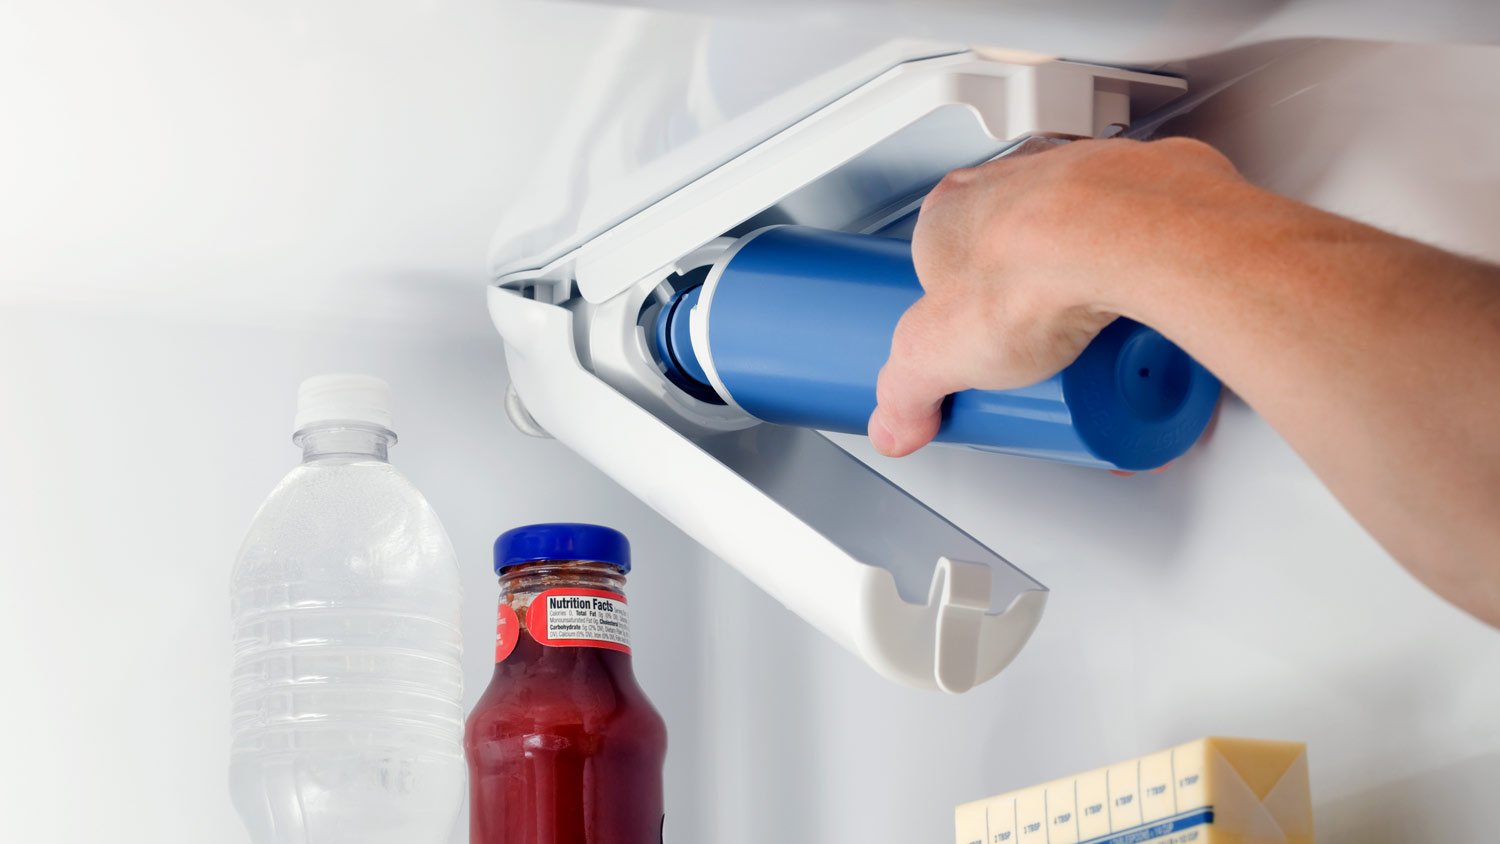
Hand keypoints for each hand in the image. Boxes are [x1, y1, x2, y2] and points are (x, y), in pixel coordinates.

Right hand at [867, 137, 1244, 456]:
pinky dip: (1132, 271)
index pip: (934, 264)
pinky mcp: (1141, 189)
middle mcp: (1012, 181)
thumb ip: (905, 393)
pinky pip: (1132, 235)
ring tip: (1089, 343)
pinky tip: (1136, 316)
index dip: (952, 310)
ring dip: (1077, 282)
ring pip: (1071, 237)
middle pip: (1006, 250)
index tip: (969, 344)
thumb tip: (898, 424)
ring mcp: (1078, 179)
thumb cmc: (1034, 264)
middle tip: (1031, 352)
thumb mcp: (935, 356)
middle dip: (1017, 300)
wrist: (1130, 234)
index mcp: (947, 210)